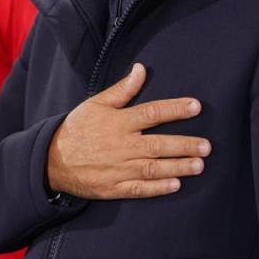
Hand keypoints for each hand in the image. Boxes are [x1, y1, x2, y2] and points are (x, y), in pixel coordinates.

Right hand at [47, 63, 209, 199]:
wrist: (51, 159)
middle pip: (158, 144)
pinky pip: (140, 188)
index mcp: (118, 122)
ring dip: (178, 166)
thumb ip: (122, 90)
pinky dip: (158, 187)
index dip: (175, 109)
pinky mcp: (114, 187)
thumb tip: (141, 69)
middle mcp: (121, 145)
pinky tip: (176, 185)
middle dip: (184, 144)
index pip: (152, 112)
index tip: (196, 106)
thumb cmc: (77, 128)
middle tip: (207, 146)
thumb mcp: (96, 104)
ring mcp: (118, 168)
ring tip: (199, 165)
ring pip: (153, 167)